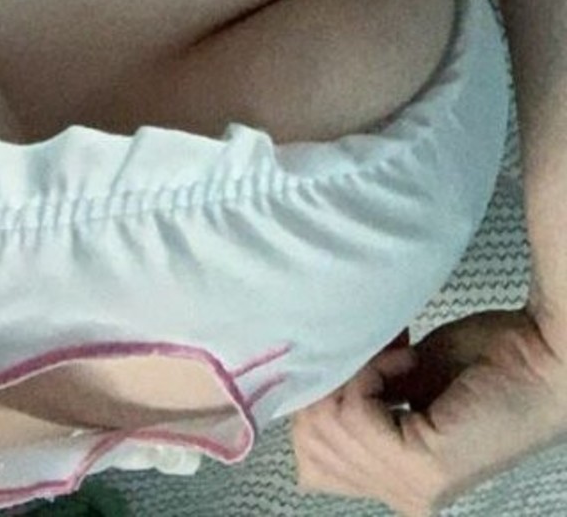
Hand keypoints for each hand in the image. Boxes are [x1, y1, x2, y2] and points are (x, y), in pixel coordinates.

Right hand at [291, 308, 566, 514]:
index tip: (350, 358)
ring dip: (354, 372)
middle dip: (328, 385)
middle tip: (374, 353)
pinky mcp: (424, 465)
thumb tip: (305, 382)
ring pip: (329, 426)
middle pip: (312, 445)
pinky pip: (356, 414)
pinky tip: (407, 356)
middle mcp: (403, 496)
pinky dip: (371, 371)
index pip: (311, 462)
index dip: (315, 402)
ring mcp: (414, 487)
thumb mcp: (407, 383)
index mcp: (397, 481)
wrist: (545, 358)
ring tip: (398, 353)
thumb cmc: (486, 361)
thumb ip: (364, 400)